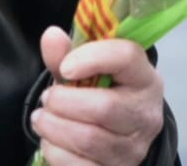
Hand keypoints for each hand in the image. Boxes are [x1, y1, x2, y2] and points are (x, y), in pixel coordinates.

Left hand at [30, 26, 163, 165]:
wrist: (122, 134)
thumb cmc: (103, 93)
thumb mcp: (89, 70)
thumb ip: (68, 53)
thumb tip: (51, 36)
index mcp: (143, 79)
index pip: (126, 58)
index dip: (92, 58)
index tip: (65, 67)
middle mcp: (145, 115)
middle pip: (103, 107)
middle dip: (62, 101)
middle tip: (46, 98)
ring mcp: (134, 149)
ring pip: (88, 139)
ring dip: (53, 127)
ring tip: (42, 118)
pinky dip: (56, 151)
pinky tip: (51, 140)